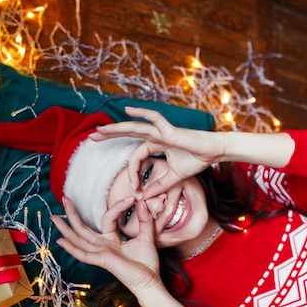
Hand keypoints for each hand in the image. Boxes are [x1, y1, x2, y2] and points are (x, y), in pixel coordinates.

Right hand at [50, 196, 163, 296]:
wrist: (150, 281)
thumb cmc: (147, 263)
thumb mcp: (147, 236)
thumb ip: (144, 220)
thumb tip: (141, 202)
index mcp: (111, 240)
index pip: (108, 218)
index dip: (118, 206)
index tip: (132, 198)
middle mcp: (103, 246)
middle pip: (83, 229)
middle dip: (73, 214)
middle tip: (65, 199)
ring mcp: (100, 254)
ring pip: (79, 239)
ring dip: (66, 228)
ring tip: (54, 217)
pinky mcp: (102, 261)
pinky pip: (84, 254)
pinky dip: (72, 248)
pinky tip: (61, 241)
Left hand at [90, 106, 224, 198]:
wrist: (214, 152)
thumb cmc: (197, 160)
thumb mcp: (174, 177)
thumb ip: (159, 186)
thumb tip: (144, 197)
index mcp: (156, 144)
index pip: (137, 156)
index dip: (133, 171)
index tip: (135, 186)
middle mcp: (156, 135)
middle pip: (128, 133)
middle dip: (110, 135)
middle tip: (92, 137)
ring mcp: (162, 131)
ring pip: (135, 128)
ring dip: (116, 128)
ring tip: (99, 129)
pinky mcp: (170, 131)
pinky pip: (154, 119)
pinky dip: (141, 113)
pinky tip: (127, 110)